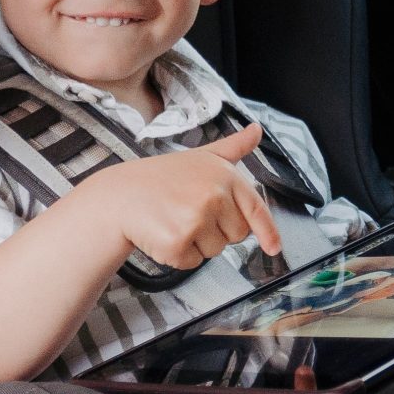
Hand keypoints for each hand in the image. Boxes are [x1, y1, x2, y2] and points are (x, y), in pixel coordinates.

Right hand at [90, 122, 282, 268]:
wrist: (119, 196)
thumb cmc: (161, 178)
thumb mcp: (201, 156)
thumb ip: (233, 147)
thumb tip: (257, 130)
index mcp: (225, 176)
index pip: (256, 209)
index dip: (268, 232)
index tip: (274, 247)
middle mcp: (214, 196)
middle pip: (236, 235)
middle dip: (217, 230)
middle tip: (189, 211)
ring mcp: (196, 219)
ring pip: (215, 251)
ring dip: (195, 243)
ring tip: (173, 219)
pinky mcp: (177, 243)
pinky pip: (192, 263)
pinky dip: (177, 255)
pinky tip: (162, 233)